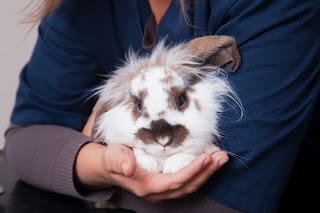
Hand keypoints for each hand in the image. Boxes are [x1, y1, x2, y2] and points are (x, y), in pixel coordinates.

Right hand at [76, 111, 228, 201]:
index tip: (206, 158)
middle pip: (187, 185)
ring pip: (190, 185)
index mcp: (146, 186)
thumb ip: (119, 162)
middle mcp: (157, 192)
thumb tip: (128, 168)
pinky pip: (187, 180)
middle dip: (206, 172)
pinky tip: (209, 159)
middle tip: (221, 156)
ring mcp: (163, 190)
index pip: (174, 181)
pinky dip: (200, 171)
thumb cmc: (113, 159)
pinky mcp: (167, 183)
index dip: (192, 171)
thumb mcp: (113, 157)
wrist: (111, 166)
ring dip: (207, 172)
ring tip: (221, 157)